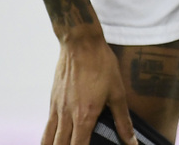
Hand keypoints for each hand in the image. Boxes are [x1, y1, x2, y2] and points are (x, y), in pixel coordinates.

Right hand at [36, 0, 135, 144]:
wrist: (80, 43)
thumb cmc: (101, 65)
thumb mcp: (117, 92)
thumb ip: (123, 120)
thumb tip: (132, 141)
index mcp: (85, 116)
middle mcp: (68, 116)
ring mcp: (57, 108)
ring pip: (49, 139)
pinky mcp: (52, 100)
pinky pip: (47, 126)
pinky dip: (49, 138)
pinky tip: (55, 139)